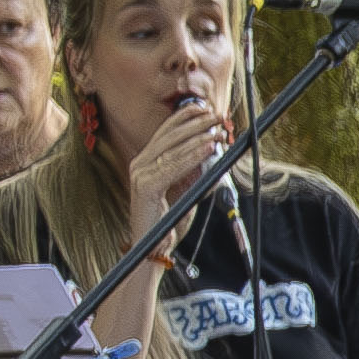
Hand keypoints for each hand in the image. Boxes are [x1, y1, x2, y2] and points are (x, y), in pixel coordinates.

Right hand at [126, 91, 229, 233]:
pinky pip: (173, 167)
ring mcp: (140, 174)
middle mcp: (139, 164)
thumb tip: (215, 151)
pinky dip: (193, 156)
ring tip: (218, 130)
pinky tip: (209, 148)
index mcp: (145, 162)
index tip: (205, 108)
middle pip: (170, 136)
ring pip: (173, 149)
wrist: (152, 250)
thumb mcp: (187, 191)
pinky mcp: (145, 187)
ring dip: (199, 138)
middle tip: (217, 116)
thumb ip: (196, 172)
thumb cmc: (169, 223)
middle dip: (196, 124)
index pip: (166, 132)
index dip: (185, 118)